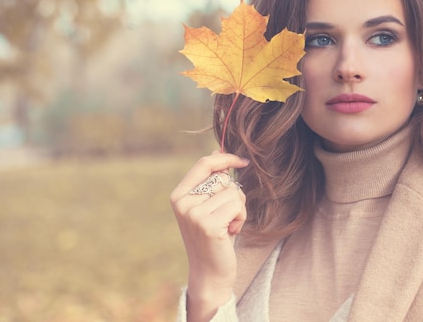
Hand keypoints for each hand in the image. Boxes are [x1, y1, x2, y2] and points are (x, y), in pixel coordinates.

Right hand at [170, 151, 249, 321]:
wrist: (209, 273)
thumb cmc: (214, 237)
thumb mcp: (209, 206)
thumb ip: (211, 180)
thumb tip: (217, 149)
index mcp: (179, 195)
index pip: (204, 164)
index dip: (225, 158)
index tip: (243, 161)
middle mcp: (183, 203)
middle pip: (223, 179)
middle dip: (234, 195)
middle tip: (227, 217)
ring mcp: (194, 214)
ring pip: (233, 192)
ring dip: (239, 209)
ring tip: (227, 226)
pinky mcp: (208, 225)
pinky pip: (237, 206)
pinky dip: (241, 218)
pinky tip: (230, 233)